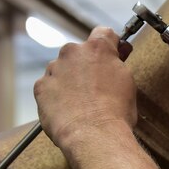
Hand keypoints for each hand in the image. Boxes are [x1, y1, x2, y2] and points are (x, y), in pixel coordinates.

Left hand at [34, 26, 136, 149]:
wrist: (94, 135)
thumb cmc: (115, 113)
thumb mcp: (127, 83)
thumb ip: (117, 66)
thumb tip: (115, 61)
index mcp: (97, 48)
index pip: (104, 33)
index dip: (111, 44)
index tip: (115, 54)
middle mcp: (72, 53)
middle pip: (80, 53)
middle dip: (87, 65)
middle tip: (98, 87)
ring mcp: (54, 69)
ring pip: (62, 70)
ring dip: (70, 81)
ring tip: (83, 103)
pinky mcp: (41, 87)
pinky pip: (50, 87)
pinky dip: (57, 95)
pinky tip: (69, 109)